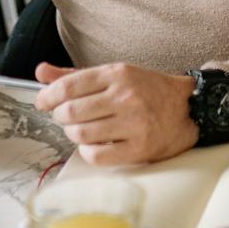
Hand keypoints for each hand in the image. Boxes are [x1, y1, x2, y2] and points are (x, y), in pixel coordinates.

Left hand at [34, 61, 196, 166]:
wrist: (188, 109)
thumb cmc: (147, 90)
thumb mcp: (114, 74)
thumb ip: (75, 75)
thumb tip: (40, 71)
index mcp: (117, 74)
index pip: (69, 86)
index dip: (48, 96)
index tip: (43, 102)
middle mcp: (125, 97)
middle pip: (70, 112)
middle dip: (60, 116)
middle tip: (65, 117)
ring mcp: (133, 124)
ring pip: (80, 134)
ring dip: (73, 134)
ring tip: (80, 130)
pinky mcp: (139, 148)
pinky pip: (96, 155)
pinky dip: (87, 152)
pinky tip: (94, 145)